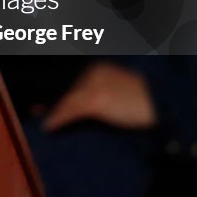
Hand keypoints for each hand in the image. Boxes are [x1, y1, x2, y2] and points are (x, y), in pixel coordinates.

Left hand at [42, 61, 156, 130]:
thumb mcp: (116, 98)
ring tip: (38, 118)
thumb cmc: (143, 103)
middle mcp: (93, 72)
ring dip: (52, 110)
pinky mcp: (95, 99)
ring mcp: (93, 84)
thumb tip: (75, 111)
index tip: (41, 100)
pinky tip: (49, 127)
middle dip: (50, 99)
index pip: (70, 80)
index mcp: (98, 69)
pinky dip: (58, 119)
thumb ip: (97, 99)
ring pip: (66, 99)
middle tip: (34, 108)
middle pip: (65, 87)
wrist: (162, 105)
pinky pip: (70, 110)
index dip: (56, 91)